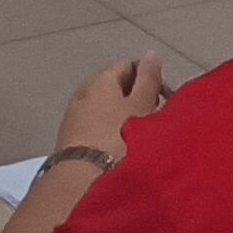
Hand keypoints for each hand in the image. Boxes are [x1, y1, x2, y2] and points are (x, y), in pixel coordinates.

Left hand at [56, 56, 170, 162]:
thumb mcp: (142, 105)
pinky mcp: (68, 140)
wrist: (82, 178)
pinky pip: (95, 128)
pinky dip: (108, 133)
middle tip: (154, 118)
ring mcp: (73, 117)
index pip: (128, 65)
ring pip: (104, 109)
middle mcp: (83, 92)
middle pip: (114, 88)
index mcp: (101, 79)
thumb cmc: (118, 136)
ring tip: (139, 138)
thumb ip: (148, 79)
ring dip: (121, 118)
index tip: (163, 97)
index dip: (148, 77)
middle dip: (135, 99)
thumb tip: (151, 54)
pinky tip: (119, 149)